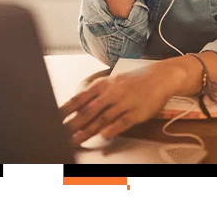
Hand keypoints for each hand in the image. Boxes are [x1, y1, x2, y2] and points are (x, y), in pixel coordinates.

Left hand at [59, 62, 180, 144]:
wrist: (161, 77)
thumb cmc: (136, 81)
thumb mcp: (113, 82)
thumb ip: (96, 94)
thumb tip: (77, 106)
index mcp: (104, 84)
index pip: (80, 98)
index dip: (66, 110)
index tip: (54, 118)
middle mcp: (112, 93)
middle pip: (88, 111)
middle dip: (73, 124)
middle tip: (61, 133)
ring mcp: (125, 103)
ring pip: (103, 118)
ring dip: (88, 131)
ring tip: (76, 140)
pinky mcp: (137, 112)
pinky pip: (123, 122)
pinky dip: (113, 128)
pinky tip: (104, 135)